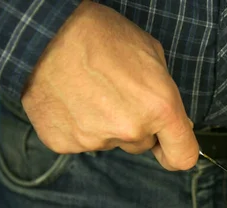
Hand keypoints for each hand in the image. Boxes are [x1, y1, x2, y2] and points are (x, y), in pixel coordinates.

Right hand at [21, 0, 197, 170]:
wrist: (43, 30)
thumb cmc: (100, 34)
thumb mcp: (151, 54)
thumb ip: (166, 96)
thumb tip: (173, 122)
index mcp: (160, 108)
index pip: (183, 156)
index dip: (178, 151)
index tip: (171, 146)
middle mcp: (130, 130)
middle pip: (143, 144)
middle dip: (137, 125)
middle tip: (118, 94)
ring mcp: (96, 140)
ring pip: (111, 141)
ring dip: (107, 124)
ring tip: (90, 90)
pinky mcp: (64, 142)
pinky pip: (80, 140)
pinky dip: (77, 125)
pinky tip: (71, 98)